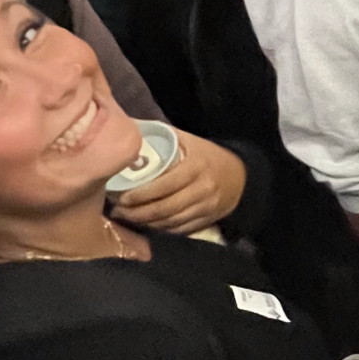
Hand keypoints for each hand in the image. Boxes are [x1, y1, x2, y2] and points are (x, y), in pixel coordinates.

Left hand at [109, 131, 246, 233]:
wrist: (240, 176)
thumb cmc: (207, 156)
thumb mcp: (189, 141)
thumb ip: (163, 137)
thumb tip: (129, 130)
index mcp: (196, 167)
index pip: (164, 185)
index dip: (141, 195)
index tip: (121, 197)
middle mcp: (203, 189)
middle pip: (165, 208)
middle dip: (138, 213)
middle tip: (118, 211)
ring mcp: (206, 207)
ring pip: (171, 222)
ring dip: (146, 223)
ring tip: (127, 218)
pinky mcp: (207, 220)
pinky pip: (180, 230)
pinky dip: (161, 230)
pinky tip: (147, 225)